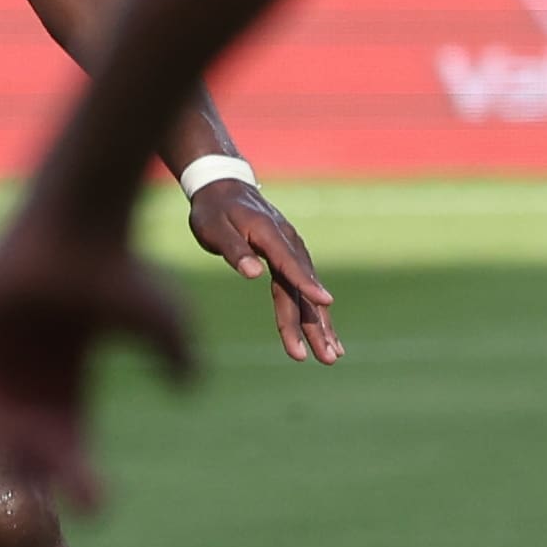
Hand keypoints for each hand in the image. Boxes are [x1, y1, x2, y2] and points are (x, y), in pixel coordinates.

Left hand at [0, 220, 189, 521]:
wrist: (76, 227)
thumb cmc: (118, 270)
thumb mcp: (160, 320)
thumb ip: (175, 355)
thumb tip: (188, 386)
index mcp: (61, 380)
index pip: (65, 440)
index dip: (77, 473)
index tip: (97, 505)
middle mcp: (23, 374)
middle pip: (28, 439)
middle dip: (46, 472)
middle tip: (63, 501)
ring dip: (13, 451)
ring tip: (34, 479)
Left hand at [182, 173, 342, 367]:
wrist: (226, 189)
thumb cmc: (215, 211)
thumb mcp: (214, 226)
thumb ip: (233, 249)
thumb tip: (252, 273)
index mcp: (269, 234)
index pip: (288, 262)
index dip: (305, 283)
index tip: (325, 302)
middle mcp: (288, 244)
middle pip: (301, 289)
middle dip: (314, 324)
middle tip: (326, 357)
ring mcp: (293, 253)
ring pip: (307, 294)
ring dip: (320, 325)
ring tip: (332, 356)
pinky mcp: (291, 261)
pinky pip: (303, 291)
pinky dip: (316, 314)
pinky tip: (327, 337)